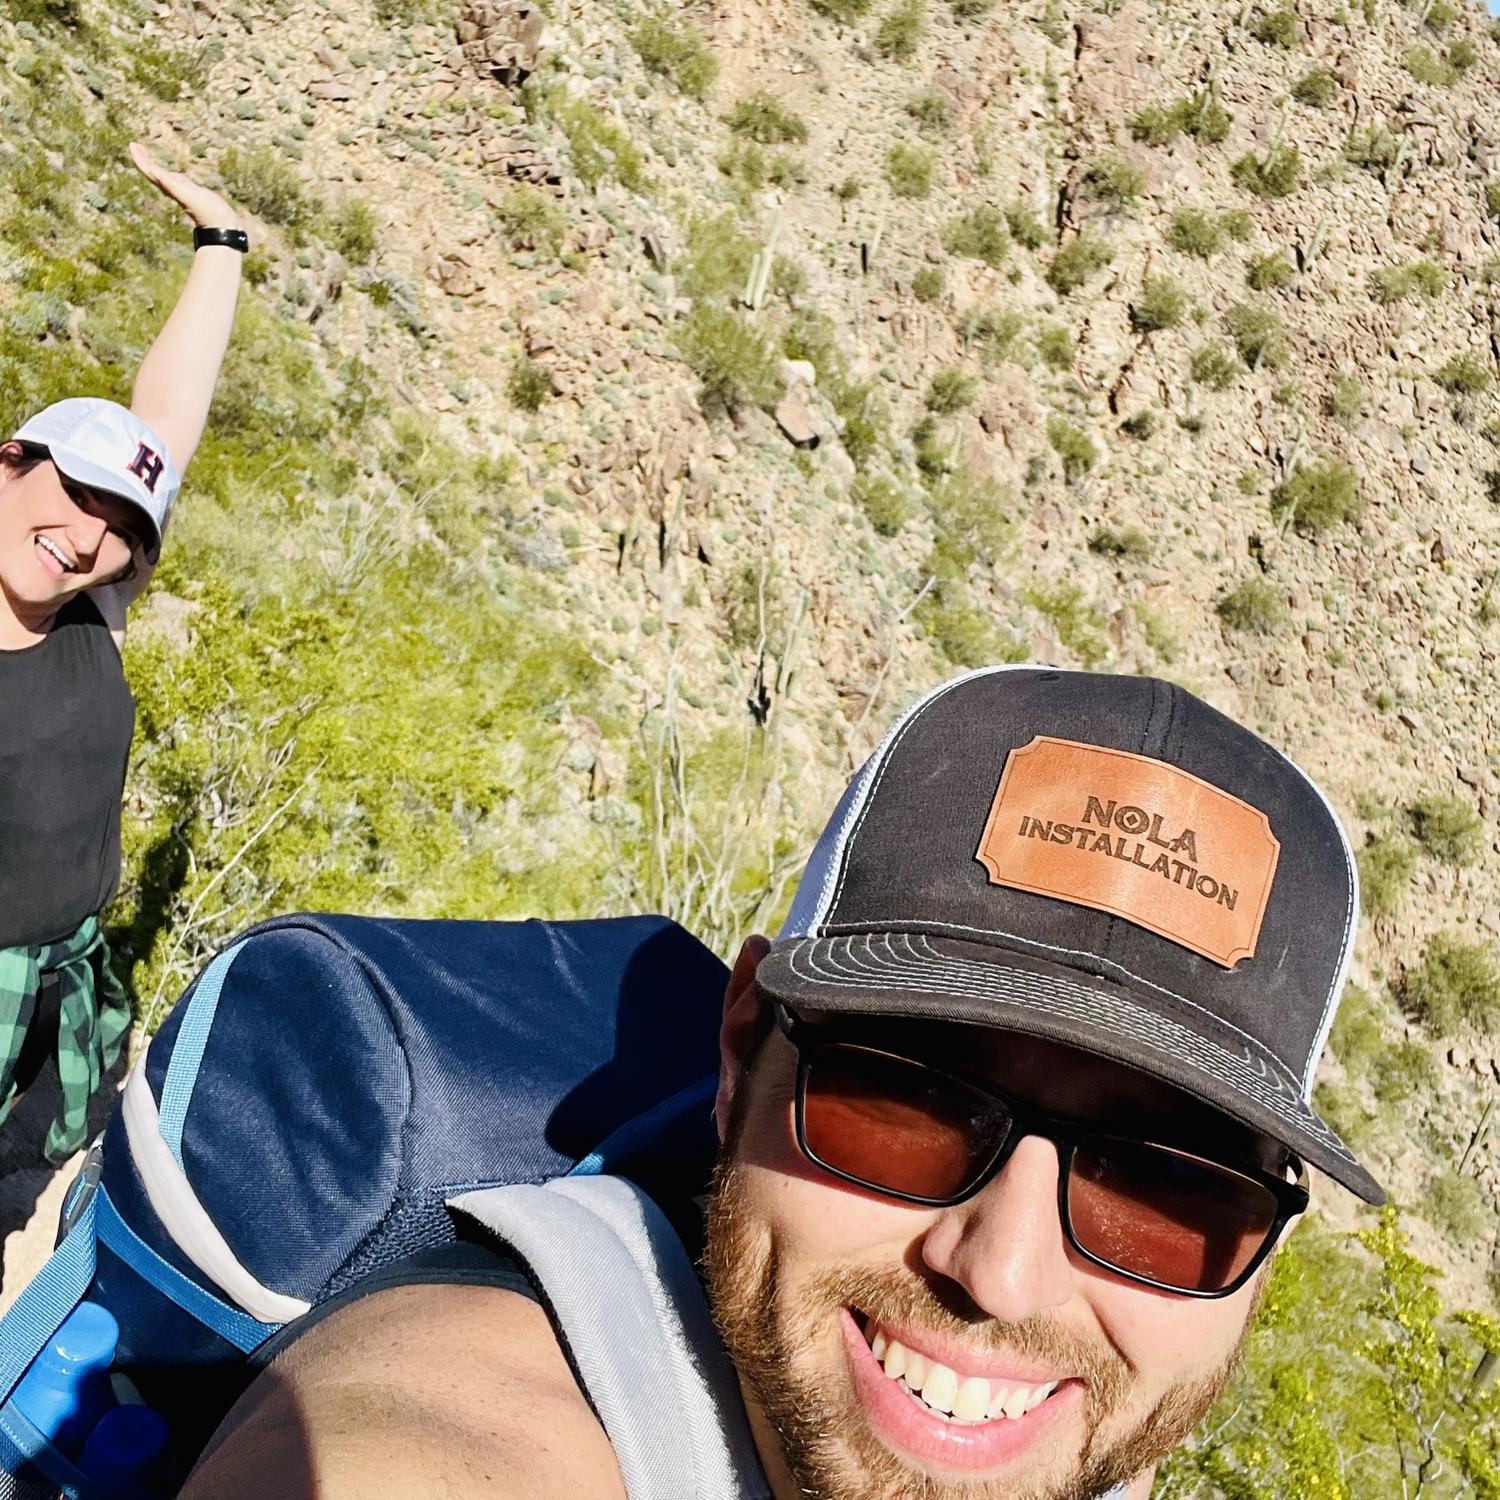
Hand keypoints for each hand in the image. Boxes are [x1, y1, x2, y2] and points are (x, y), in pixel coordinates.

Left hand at [129, 142, 245, 231]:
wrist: (224, 227)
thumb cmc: (209, 212)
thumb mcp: (189, 196)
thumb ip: (171, 184)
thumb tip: (153, 172)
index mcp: (170, 188)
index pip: (150, 171)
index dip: (140, 158)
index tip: (133, 144)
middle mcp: (174, 190)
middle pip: (153, 173)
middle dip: (144, 159)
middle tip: (136, 145)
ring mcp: (184, 192)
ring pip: (164, 177)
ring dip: (155, 166)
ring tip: (150, 156)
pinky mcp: (194, 194)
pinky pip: (178, 182)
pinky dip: (172, 175)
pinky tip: (173, 174)